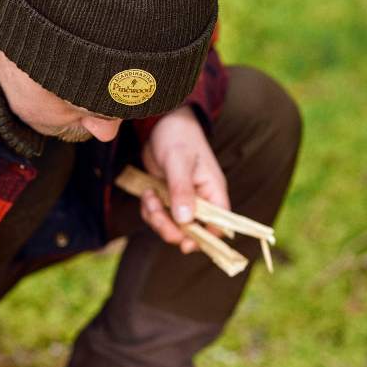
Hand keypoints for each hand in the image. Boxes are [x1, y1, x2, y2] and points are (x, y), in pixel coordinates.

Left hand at [139, 105, 229, 253]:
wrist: (160, 123)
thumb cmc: (177, 136)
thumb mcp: (178, 162)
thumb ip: (182, 190)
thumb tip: (185, 220)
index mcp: (213, 191)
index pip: (220, 225)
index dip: (206, 239)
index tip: (186, 243)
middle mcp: (201, 200)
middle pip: (192, 232)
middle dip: (171, 228)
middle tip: (155, 212)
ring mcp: (183, 201)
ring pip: (172, 227)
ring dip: (156, 217)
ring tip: (149, 195)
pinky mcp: (168, 199)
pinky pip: (159, 217)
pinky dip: (150, 210)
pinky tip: (147, 192)